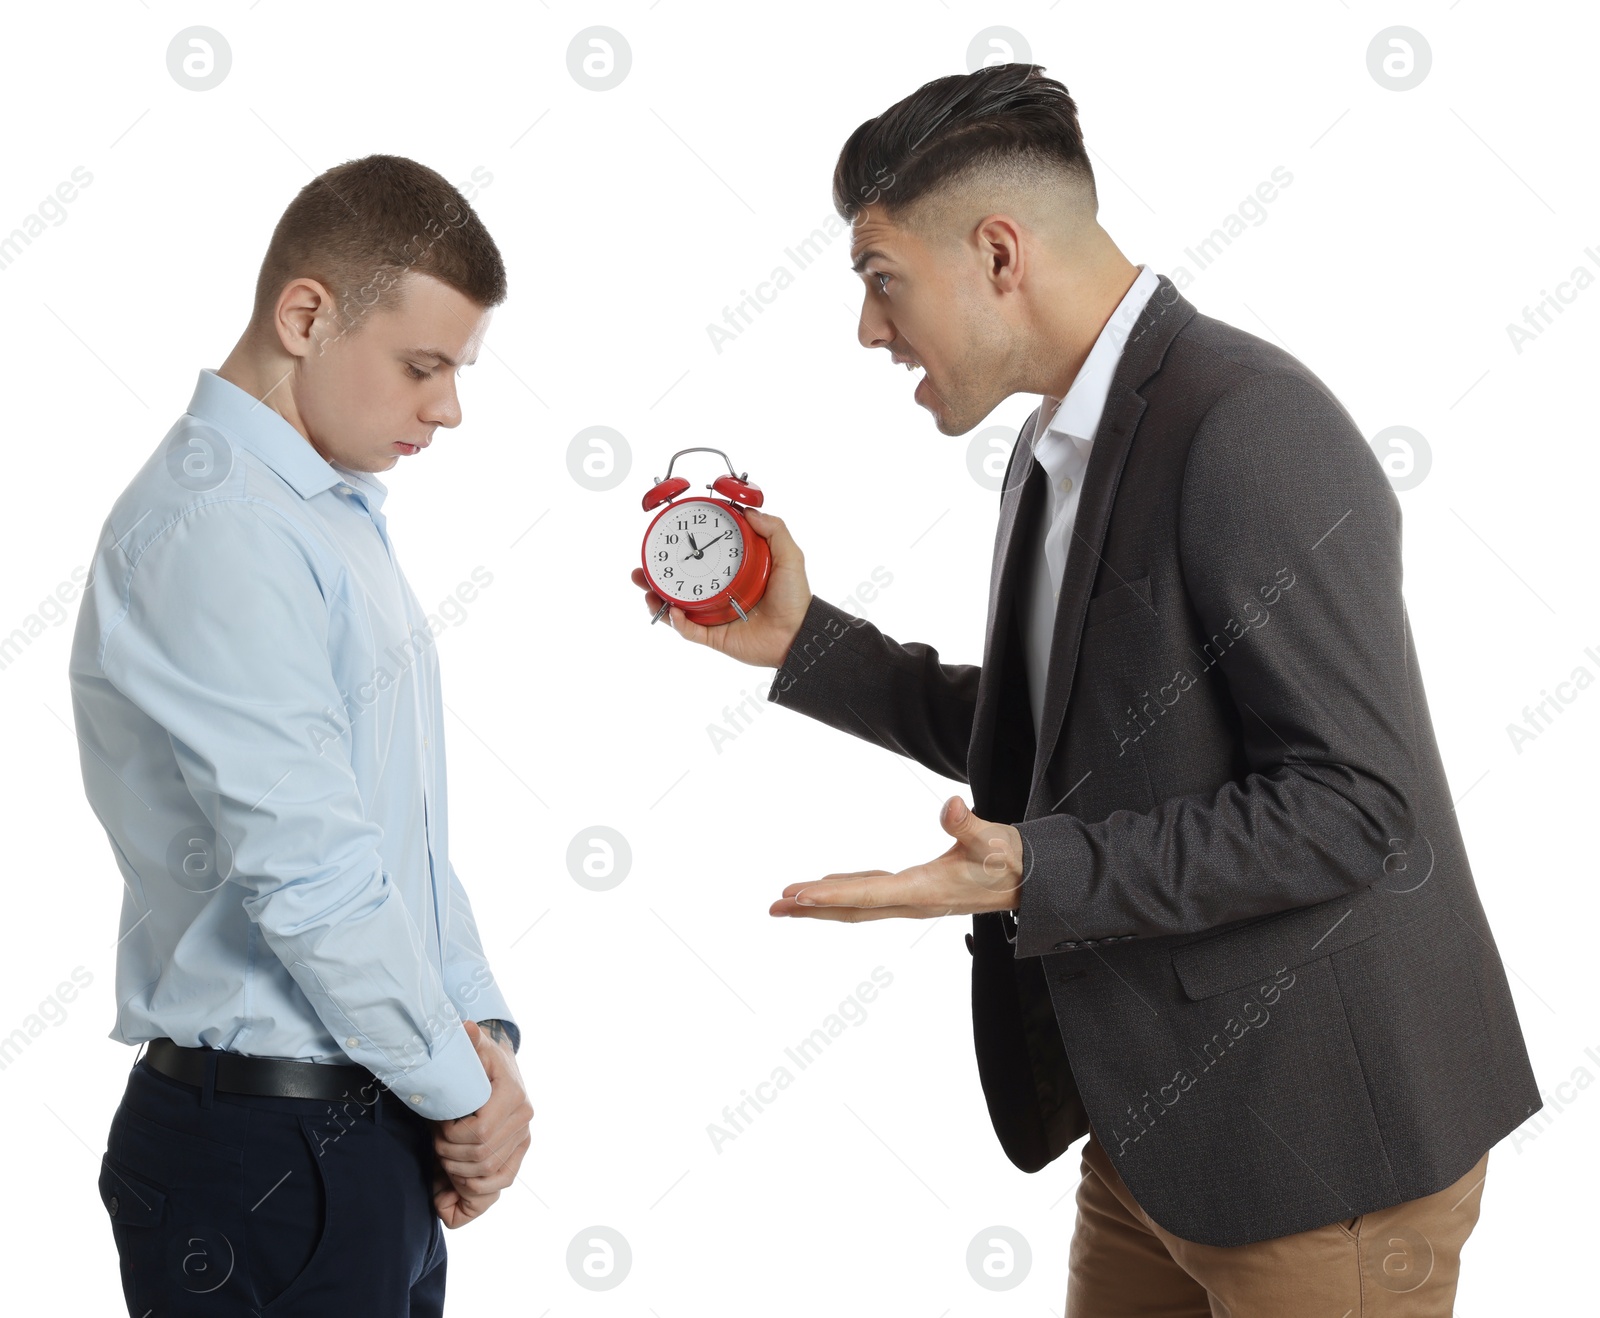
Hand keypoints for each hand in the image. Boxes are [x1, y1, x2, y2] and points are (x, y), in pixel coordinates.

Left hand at [431, 1020, 533, 1225]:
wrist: (494, 1068)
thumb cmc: (474, 1061)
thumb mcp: (469, 1048)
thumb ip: (467, 1040)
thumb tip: (467, 1028)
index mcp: (512, 1094)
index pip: (479, 1133)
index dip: (451, 1136)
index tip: (437, 1124)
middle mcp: (523, 1118)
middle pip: (480, 1156)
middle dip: (449, 1154)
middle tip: (434, 1141)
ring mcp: (523, 1138)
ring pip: (488, 1174)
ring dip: (457, 1172)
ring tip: (442, 1155)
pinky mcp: (518, 1153)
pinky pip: (500, 1184)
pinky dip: (474, 1192)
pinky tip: (452, 1184)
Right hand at [632, 507, 811, 667]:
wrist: (798, 634)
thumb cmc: (794, 598)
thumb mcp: (789, 556)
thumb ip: (774, 530)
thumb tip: (748, 512)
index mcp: (733, 573)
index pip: (702, 558)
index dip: (683, 550)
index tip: (666, 539)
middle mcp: (720, 592)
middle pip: (681, 582)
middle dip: (657, 576)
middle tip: (642, 569)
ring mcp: (715, 615)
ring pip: (677, 607)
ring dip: (658, 599)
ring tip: (648, 590)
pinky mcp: (714, 636)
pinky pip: (689, 631)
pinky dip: (677, 622)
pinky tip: (674, 611)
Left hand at [770, 796, 1021, 920]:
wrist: (1031, 884)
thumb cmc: (1012, 861)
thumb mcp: (995, 839)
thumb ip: (969, 825)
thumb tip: (951, 805)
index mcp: (925, 890)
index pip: (868, 894)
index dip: (831, 895)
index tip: (798, 896)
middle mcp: (912, 901)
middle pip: (852, 907)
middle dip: (811, 909)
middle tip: (773, 907)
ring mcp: (913, 899)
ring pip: (857, 904)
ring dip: (821, 904)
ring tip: (786, 902)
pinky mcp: (916, 891)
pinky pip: (870, 895)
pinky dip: (844, 891)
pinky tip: (828, 886)